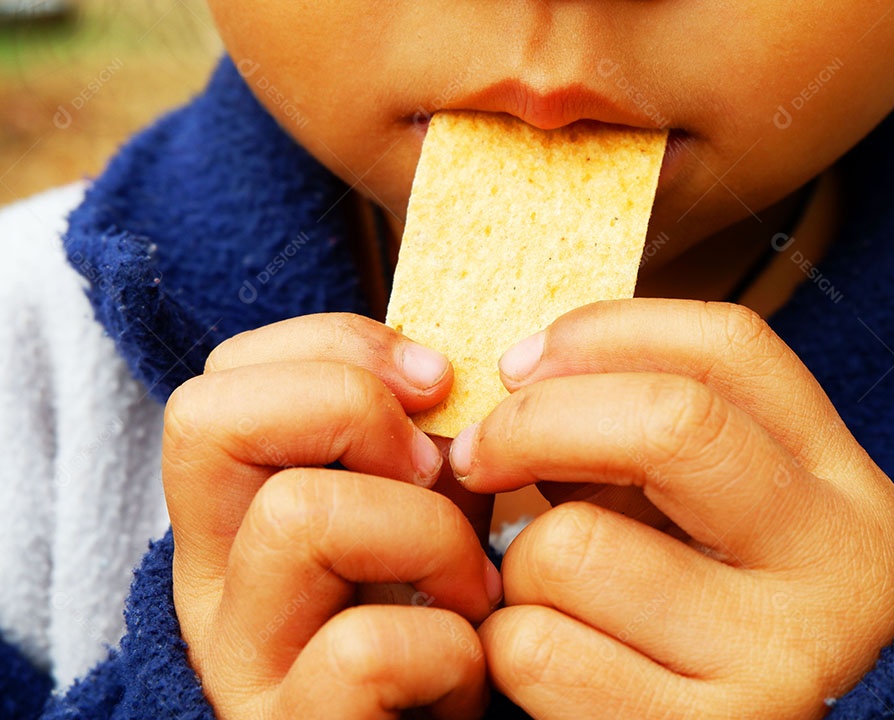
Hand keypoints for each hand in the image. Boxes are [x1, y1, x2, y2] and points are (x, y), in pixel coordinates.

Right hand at [162, 313, 501, 719]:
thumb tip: (441, 370)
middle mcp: (209, 578)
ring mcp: (239, 660)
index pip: (223, 376)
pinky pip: (365, 647)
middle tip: (436, 470)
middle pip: (208, 417)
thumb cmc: (441, 615)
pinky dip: (450, 649)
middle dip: (352, 409)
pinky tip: (465, 669)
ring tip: (472, 588)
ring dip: (429, 534)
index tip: (436, 382)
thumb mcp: (426, 506)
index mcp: (235, 510)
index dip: (338, 347)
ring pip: (298, 516)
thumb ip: (418, 437)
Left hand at [452, 299, 893, 718]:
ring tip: (546, 593)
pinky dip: (507, 642)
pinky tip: (546, 655)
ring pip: (572, 548)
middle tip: (477, 450)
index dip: (606, 331)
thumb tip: (522, 378)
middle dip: (535, 421)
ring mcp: (779, 660)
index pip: (732, 347)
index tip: (520, 362)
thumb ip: (641, 444)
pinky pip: (538, 649)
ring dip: (517, 563)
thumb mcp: (707, 516)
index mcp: (839, 485)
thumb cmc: (704, 611)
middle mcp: (835, 566)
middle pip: (670, 424)